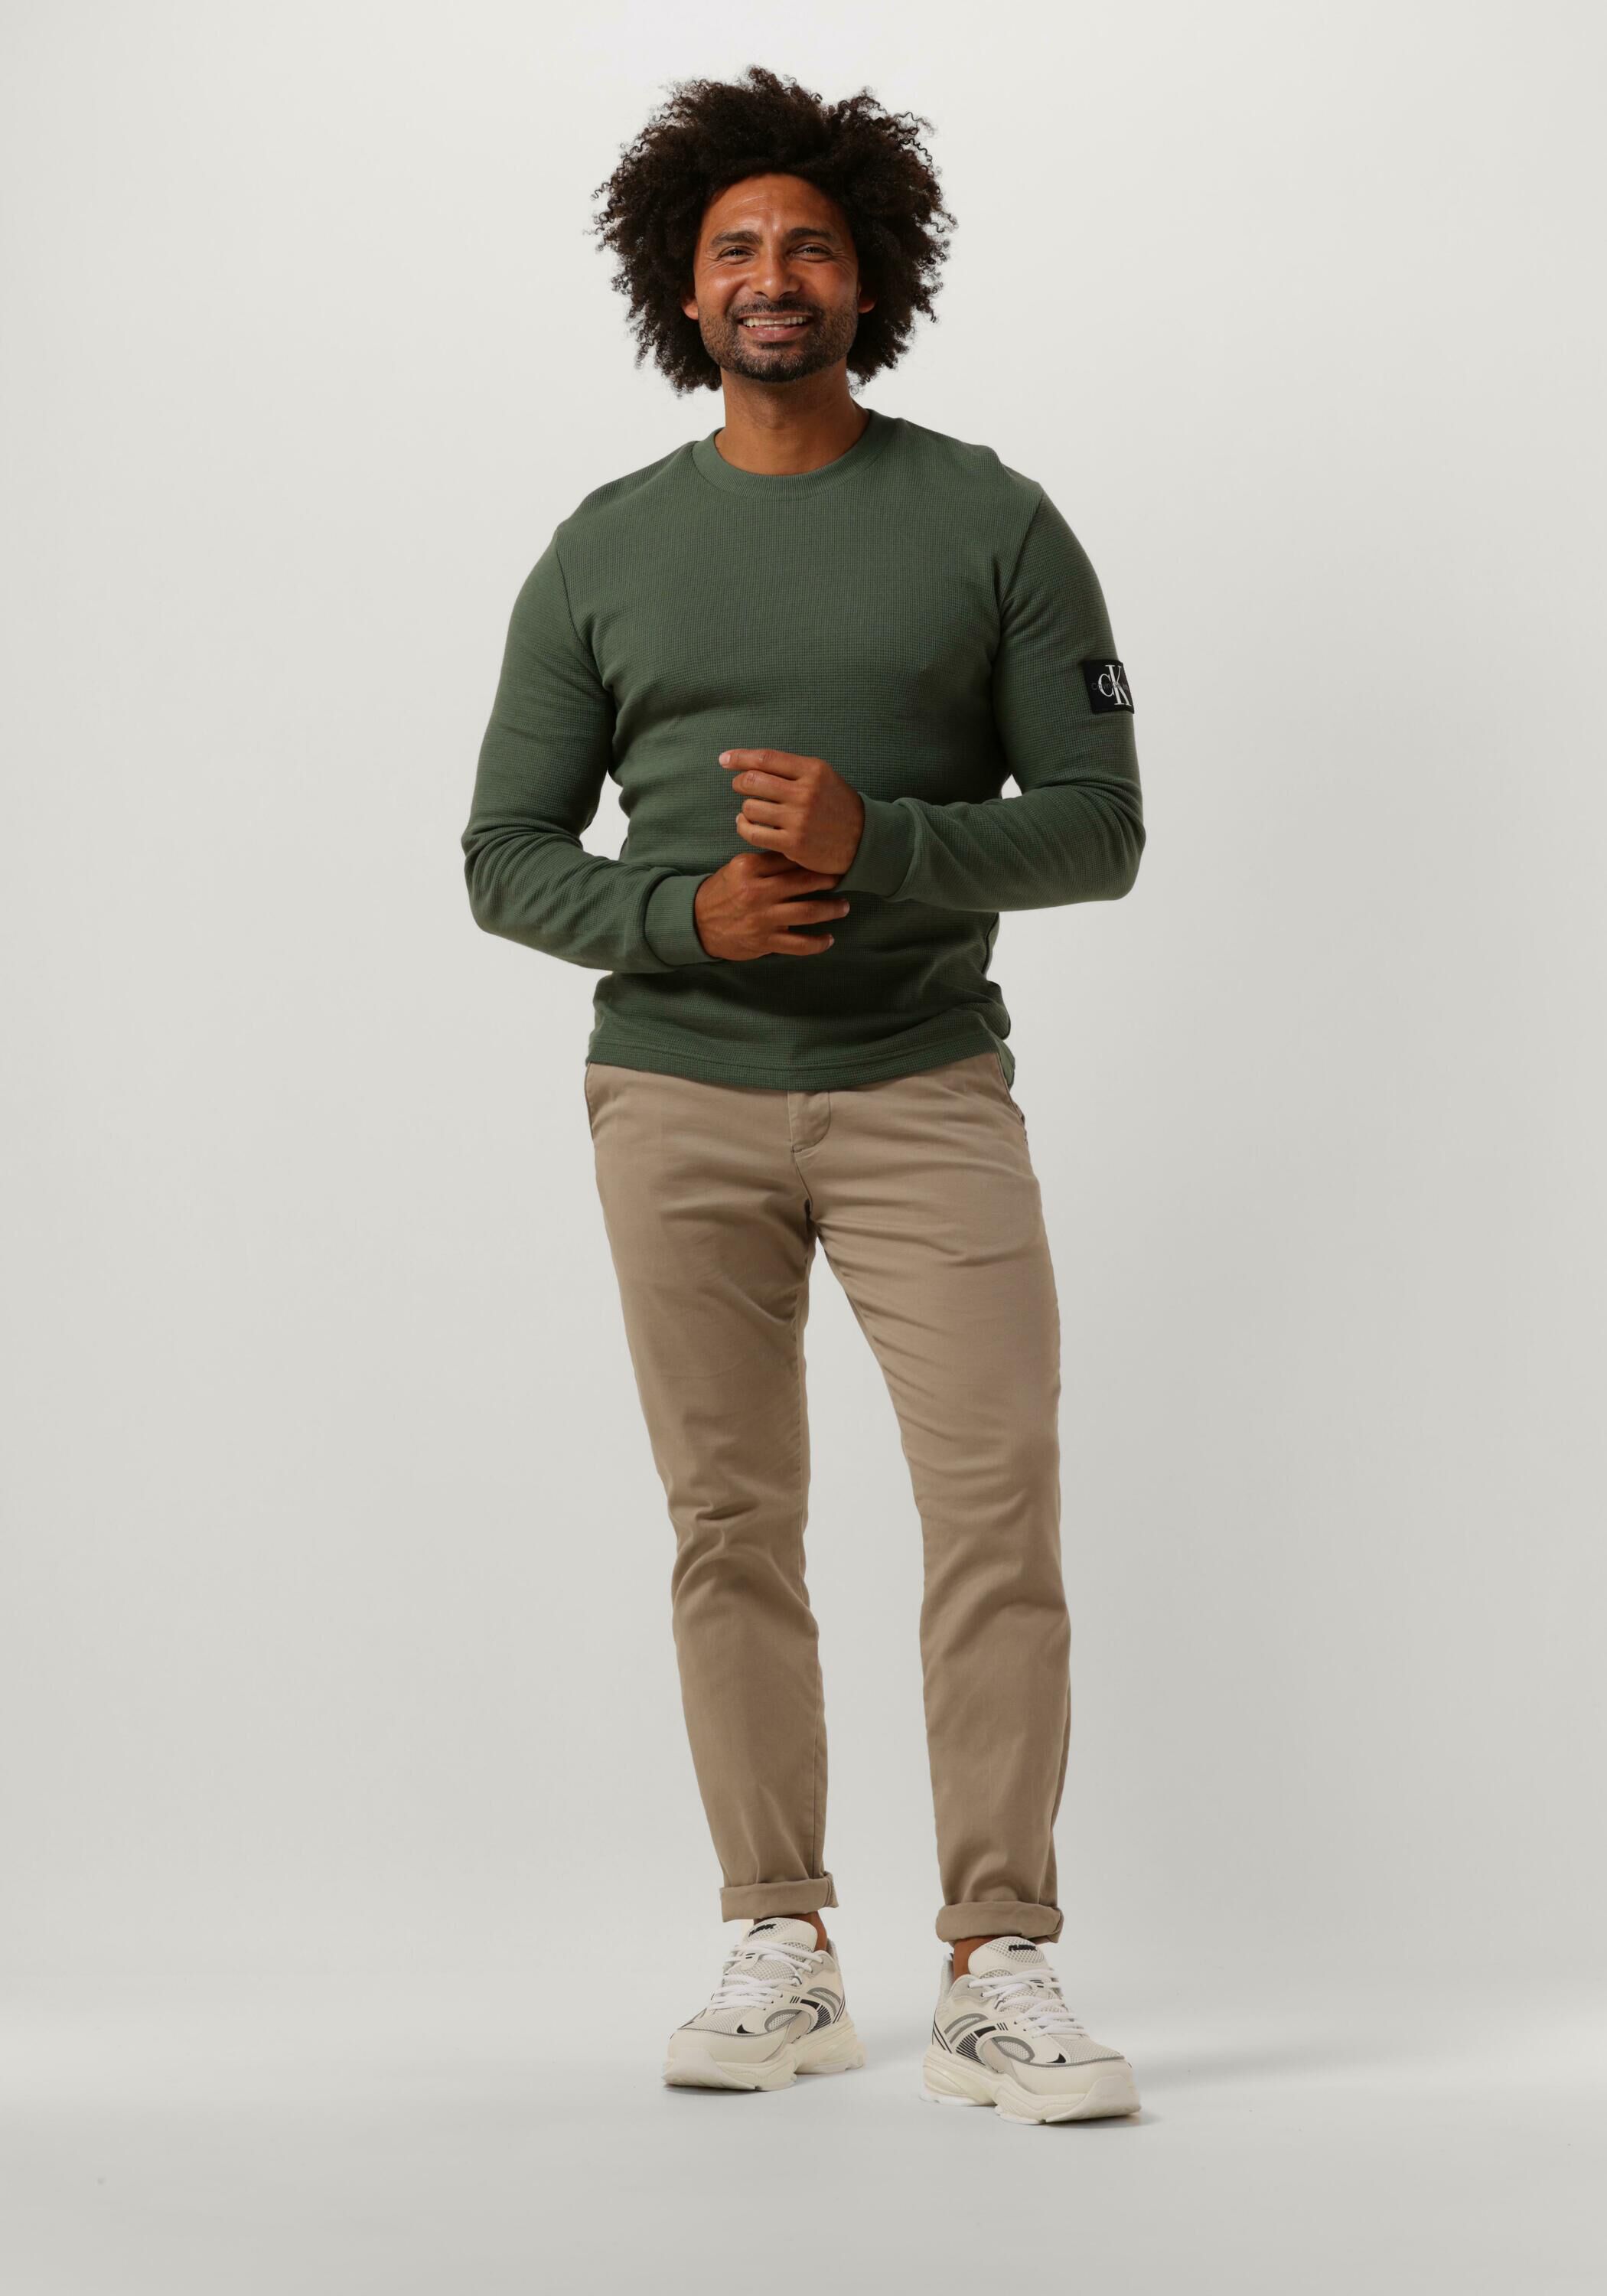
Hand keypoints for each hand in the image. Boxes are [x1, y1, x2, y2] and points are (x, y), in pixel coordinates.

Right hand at [692, 853, 850, 961]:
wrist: (696, 923)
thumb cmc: (722, 892)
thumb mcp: (738, 868)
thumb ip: (766, 862)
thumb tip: (800, 852)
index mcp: (750, 868)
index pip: (789, 858)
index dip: (813, 857)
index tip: (830, 855)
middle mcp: (757, 892)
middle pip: (804, 882)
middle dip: (829, 879)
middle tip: (844, 877)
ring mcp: (762, 918)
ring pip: (808, 912)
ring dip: (832, 909)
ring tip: (844, 906)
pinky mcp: (764, 942)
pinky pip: (799, 945)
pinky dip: (818, 943)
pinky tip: (829, 939)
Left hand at [719, 747, 865, 875]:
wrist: (864, 840)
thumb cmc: (837, 805)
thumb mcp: (823, 777)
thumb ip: (791, 769)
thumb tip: (750, 763)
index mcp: (812, 770)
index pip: (766, 758)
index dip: (740, 757)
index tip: (724, 759)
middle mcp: (805, 793)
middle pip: (752, 781)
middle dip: (740, 782)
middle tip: (740, 786)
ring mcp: (799, 819)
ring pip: (750, 808)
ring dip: (745, 808)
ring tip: (750, 810)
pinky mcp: (793, 844)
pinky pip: (753, 833)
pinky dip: (744, 827)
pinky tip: (746, 824)